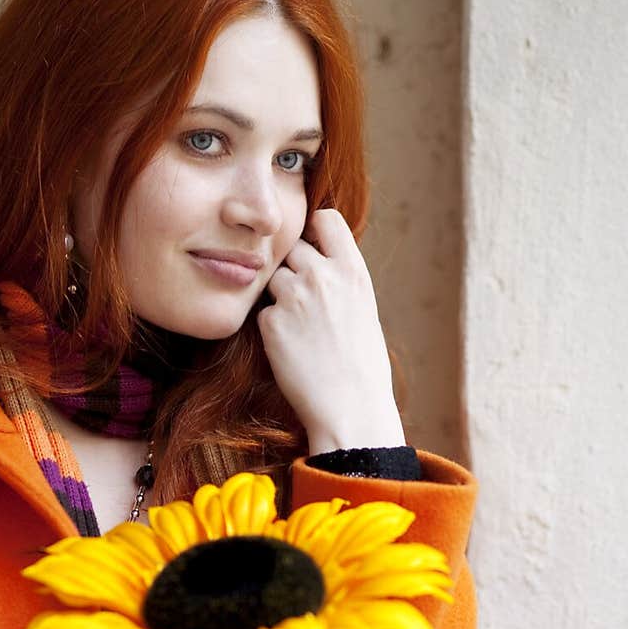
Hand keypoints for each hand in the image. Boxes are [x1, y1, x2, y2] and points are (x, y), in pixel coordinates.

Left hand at [257, 209, 404, 453]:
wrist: (350, 408)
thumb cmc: (363, 367)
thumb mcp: (364, 310)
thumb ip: (340, 282)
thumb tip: (318, 264)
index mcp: (353, 270)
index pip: (325, 219)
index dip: (314, 230)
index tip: (313, 246)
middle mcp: (322, 276)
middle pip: (292, 249)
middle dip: (294, 269)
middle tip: (304, 304)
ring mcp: (293, 297)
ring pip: (273, 280)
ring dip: (280, 298)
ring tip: (301, 332)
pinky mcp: (271, 323)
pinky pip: (263, 314)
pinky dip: (272, 329)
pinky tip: (292, 351)